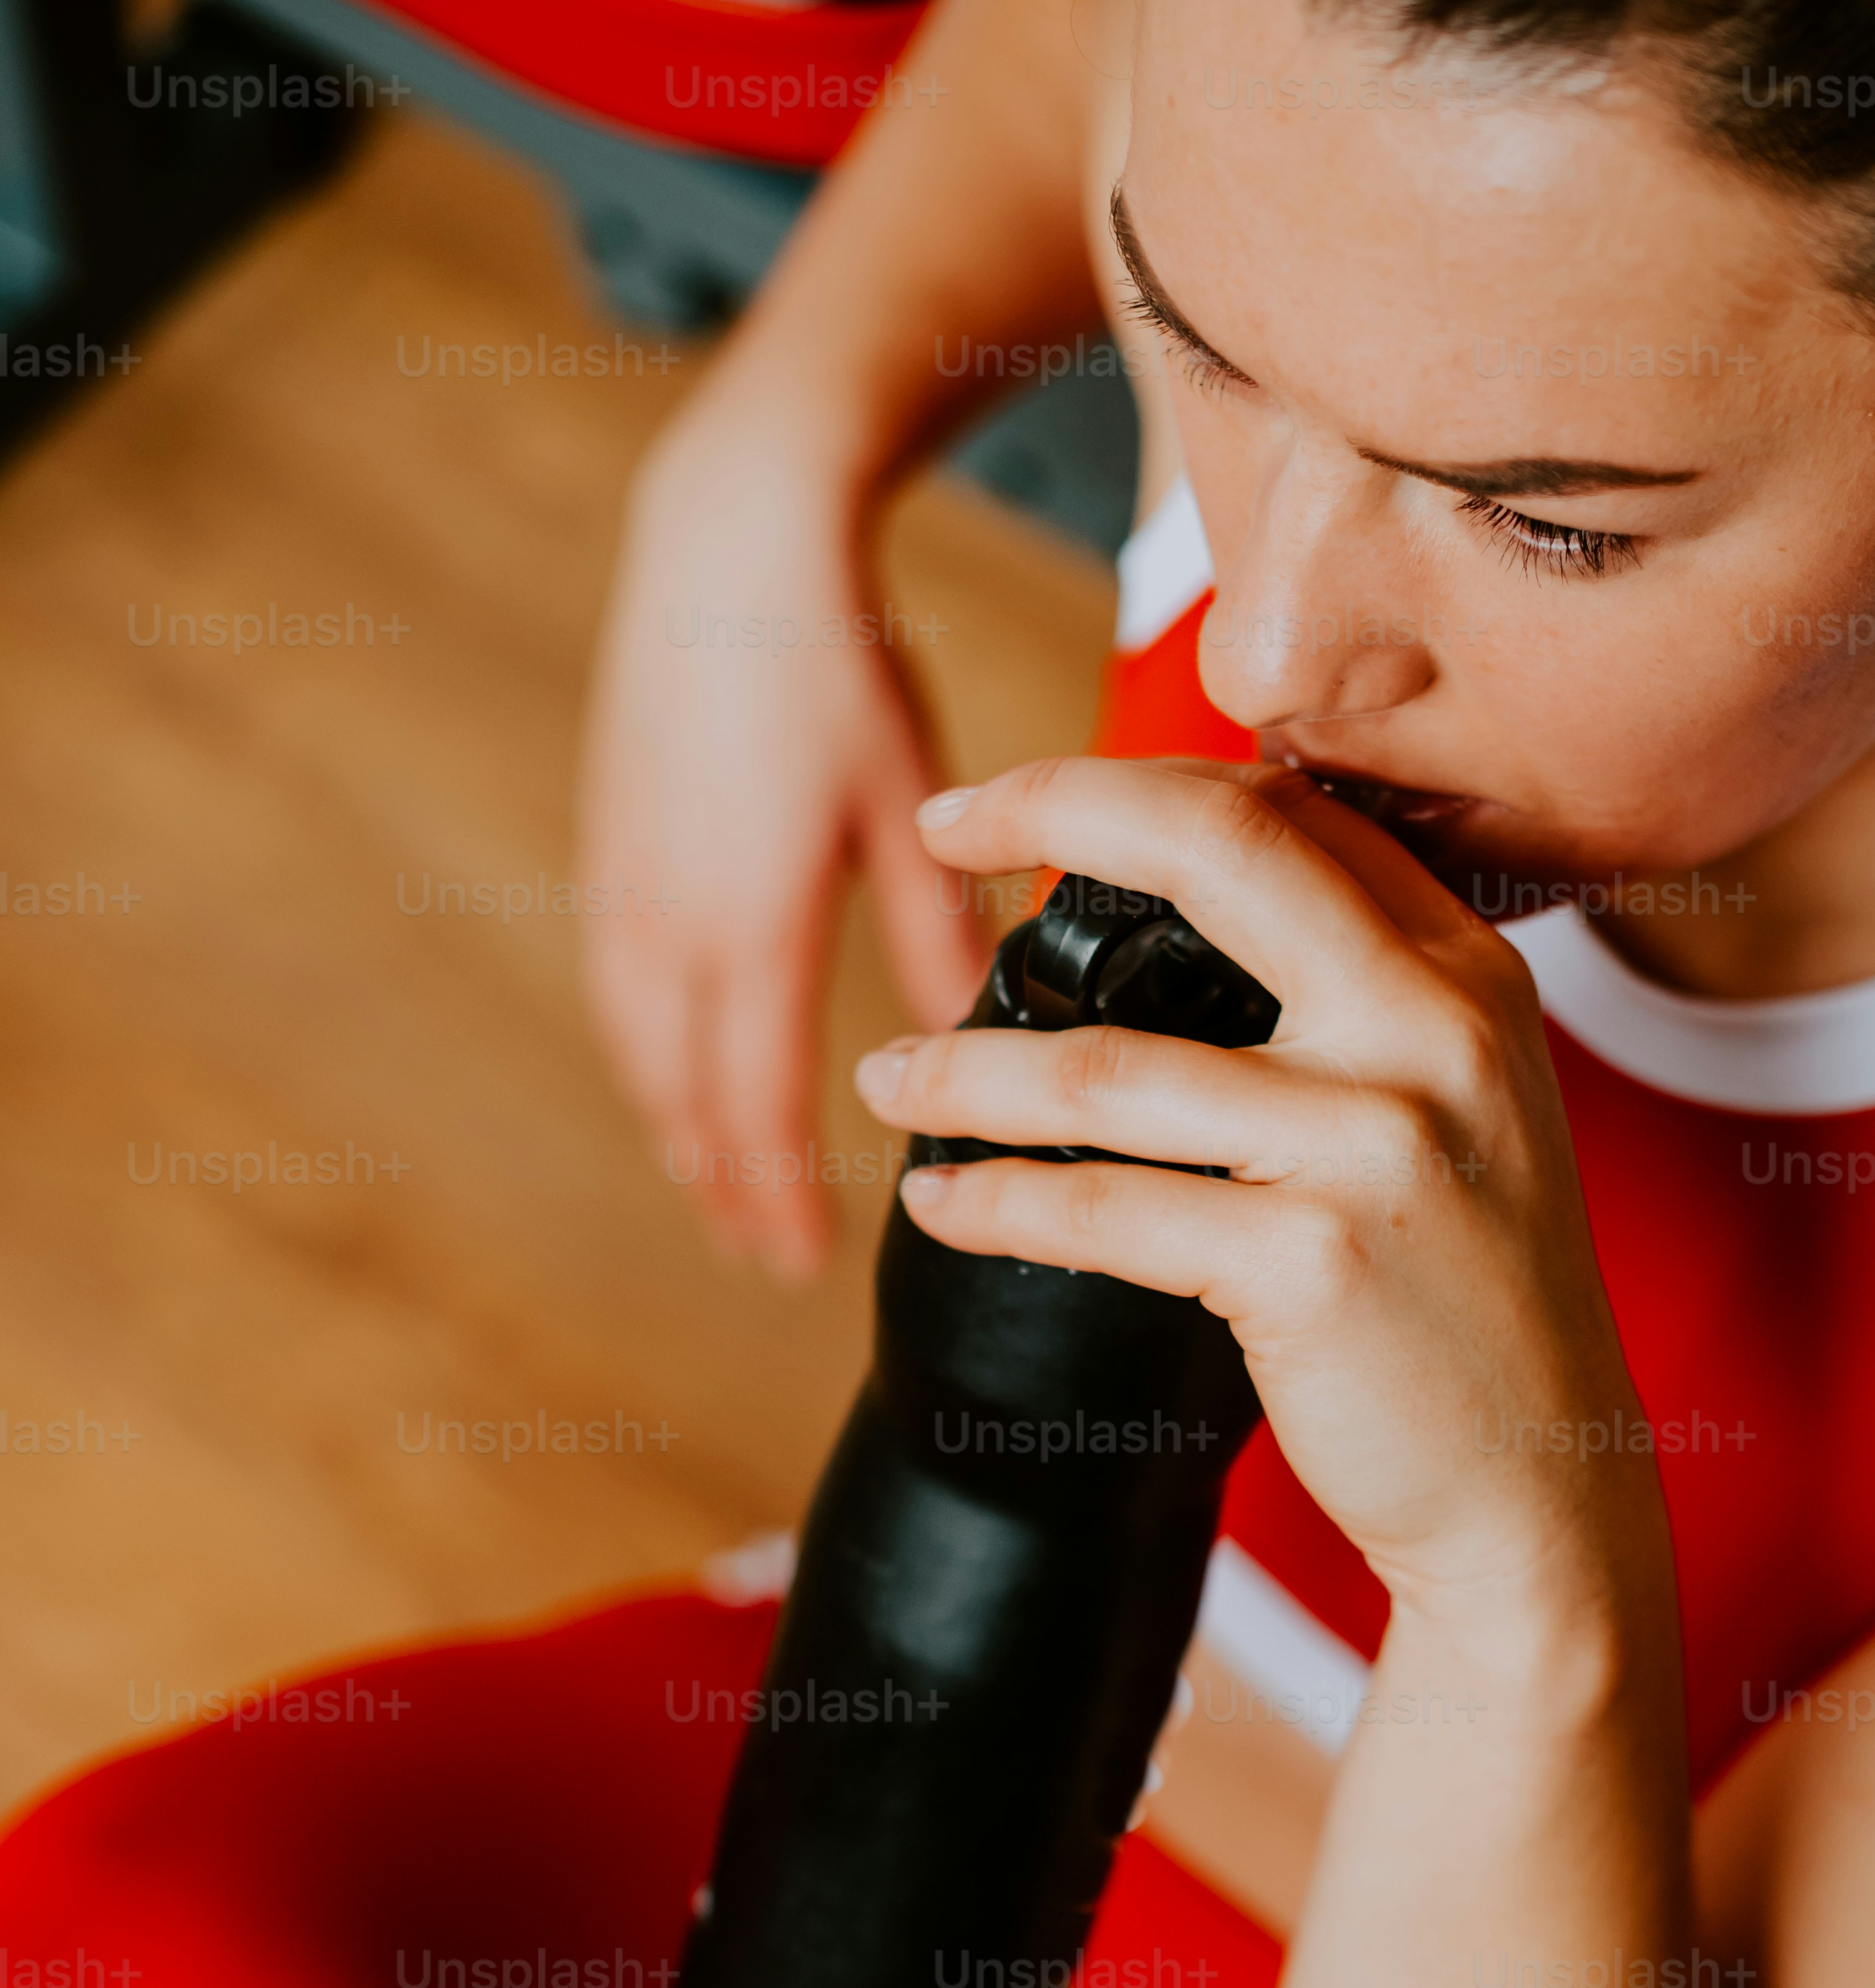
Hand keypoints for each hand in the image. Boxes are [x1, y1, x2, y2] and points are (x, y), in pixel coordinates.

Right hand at [578, 360, 987, 1280]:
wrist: (729, 541)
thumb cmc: (836, 664)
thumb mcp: (913, 804)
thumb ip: (939, 934)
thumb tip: (968, 1040)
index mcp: (752, 922)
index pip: (758, 1103)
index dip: (778, 1196)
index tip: (806, 1261)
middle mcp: (670, 921)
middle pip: (686, 1102)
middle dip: (725, 1190)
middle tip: (766, 1259)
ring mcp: (626, 888)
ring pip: (642, 1056)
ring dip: (679, 1135)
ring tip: (719, 1192)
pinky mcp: (608, 853)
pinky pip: (620, 996)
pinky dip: (650, 1062)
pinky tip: (678, 1079)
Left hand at [853, 758, 1655, 1640]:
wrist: (1537, 1485)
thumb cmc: (1473, 1310)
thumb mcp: (1462, 1116)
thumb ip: (1370, 1010)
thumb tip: (1211, 910)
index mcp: (1468, 978)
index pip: (1290, 816)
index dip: (1137, 784)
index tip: (1022, 799)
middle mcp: (1434, 1033)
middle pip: (1218, 851)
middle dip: (1049, 809)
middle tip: (939, 825)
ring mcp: (1376, 1144)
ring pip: (1111, 1066)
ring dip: (967, 1073)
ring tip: (887, 1079)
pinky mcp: (1310, 1261)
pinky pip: (1104, 1212)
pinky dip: (998, 1205)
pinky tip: (945, 1204)